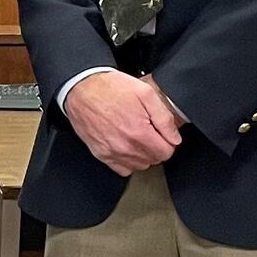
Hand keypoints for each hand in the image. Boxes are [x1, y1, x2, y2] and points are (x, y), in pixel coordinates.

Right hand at [62, 71, 180, 176]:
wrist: (81, 88)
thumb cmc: (110, 88)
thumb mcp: (145, 93)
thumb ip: (164, 118)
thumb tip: (174, 137)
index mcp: (139, 132)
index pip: (166, 152)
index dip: (168, 141)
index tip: (161, 133)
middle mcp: (125, 147)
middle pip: (153, 160)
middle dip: (155, 147)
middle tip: (148, 130)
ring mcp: (111, 152)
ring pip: (139, 166)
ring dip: (142, 154)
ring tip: (136, 136)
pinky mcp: (100, 154)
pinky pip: (122, 169)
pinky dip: (127, 160)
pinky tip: (126, 145)